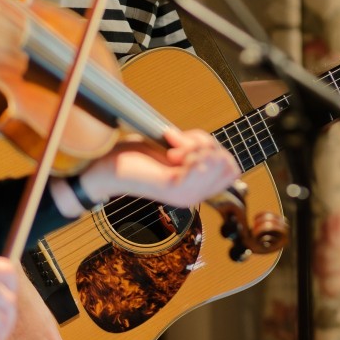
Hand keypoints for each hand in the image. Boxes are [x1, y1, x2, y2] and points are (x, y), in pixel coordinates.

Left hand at [85, 127, 240, 207]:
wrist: (107, 167)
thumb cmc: (136, 157)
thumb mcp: (175, 150)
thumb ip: (196, 151)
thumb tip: (214, 153)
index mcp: (196, 188)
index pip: (232, 168)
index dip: (215, 148)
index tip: (187, 144)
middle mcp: (195, 196)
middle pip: (227, 162)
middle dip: (207, 145)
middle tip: (178, 146)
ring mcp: (187, 195)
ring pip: (217, 161)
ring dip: (195, 146)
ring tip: (171, 150)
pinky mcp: (174, 189)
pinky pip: (201, 166)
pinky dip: (188, 150)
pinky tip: (171, 153)